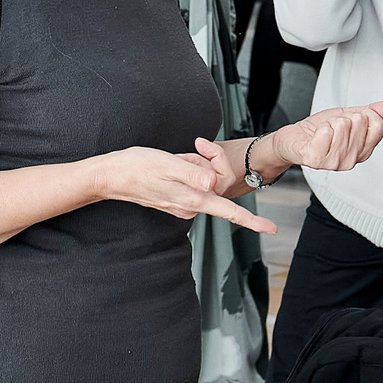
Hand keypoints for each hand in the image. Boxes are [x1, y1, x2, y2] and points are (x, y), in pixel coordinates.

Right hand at [94, 147, 276, 234]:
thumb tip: (214, 182)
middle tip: (187, 153)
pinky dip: (185, 168)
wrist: (112, 176)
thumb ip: (194, 173)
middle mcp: (190, 206)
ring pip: (204, 180)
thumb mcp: (168, 164)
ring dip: (192, 165)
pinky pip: (192, 181)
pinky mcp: (177, 199)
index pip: (228, 212)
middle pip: (216, 184)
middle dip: (207, 164)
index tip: (270, 229)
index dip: (251, 221)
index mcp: (192, 199)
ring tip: (172, 161)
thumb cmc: (137, 167)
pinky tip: (170, 165)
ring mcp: (183, 204)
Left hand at [264, 101, 382, 175]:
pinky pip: (325, 132)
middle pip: (360, 121)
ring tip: (323, 130)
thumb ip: (371, 112)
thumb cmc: (318, 130)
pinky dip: (319, 127)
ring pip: (342, 124)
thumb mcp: (348, 116)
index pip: (378, 125)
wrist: (292, 140)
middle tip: (332, 126)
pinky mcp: (316, 159)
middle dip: (343, 116)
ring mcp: (334, 162)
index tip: (350, 119)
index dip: (363, 113)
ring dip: (330, 121)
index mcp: (363, 151)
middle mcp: (351, 160)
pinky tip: (315, 135)